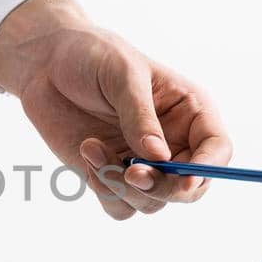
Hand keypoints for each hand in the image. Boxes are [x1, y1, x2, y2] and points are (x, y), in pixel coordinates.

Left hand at [0, 0, 232, 219]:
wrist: (45, 63)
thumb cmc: (92, 55)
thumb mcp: (122, 74)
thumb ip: (140, 117)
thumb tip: (160, 159)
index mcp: (189, 111)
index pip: (216, 149)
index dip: (207, 169)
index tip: (185, 180)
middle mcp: (173, 142)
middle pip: (188, 188)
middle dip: (162, 188)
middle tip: (131, 174)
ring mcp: (143, 163)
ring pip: (152, 202)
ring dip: (122, 186)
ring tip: (91, 145)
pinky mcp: (112, 176)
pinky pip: (120, 206)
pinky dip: (104, 189)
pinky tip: (87, 152)